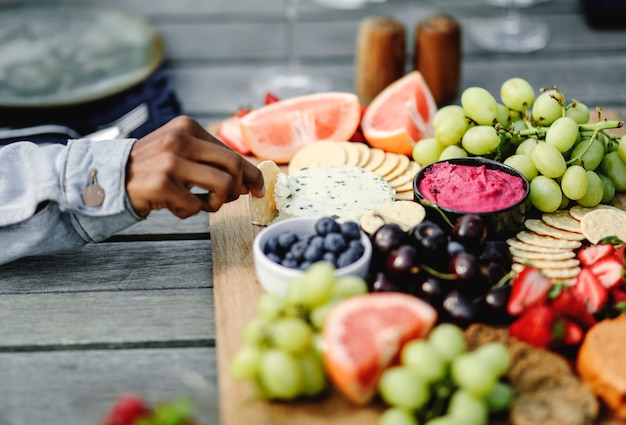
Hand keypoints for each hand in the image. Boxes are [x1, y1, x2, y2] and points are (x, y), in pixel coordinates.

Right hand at [125, 116, 264, 217]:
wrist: (109, 178)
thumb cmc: (152, 169)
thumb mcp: (180, 152)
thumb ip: (211, 161)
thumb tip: (248, 181)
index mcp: (187, 127)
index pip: (232, 152)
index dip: (251, 173)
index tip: (258, 188)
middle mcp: (180, 139)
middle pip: (234, 166)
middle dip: (239, 188)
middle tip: (231, 200)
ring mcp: (170, 161)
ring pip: (222, 186)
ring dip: (217, 203)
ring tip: (201, 204)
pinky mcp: (161, 184)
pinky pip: (197, 205)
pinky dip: (190, 212)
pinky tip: (175, 207)